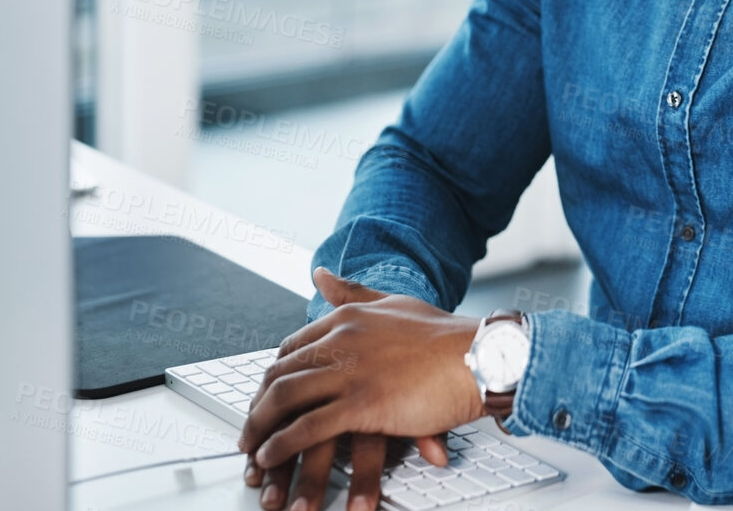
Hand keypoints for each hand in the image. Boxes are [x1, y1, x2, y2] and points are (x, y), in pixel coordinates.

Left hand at [238, 268, 487, 509]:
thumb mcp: (394, 304)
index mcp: (349, 316)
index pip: (291, 347)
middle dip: (257, 406)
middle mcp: (343, 339)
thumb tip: (320, 274)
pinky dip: (282, 446)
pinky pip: (307, 428)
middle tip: (249, 429)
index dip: (272, 377)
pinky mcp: (363, 403)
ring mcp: (351, 371)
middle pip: (279, 373)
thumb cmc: (447, 339)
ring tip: (252, 450)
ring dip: (260, 429)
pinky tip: (272, 458)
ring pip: (285, 400)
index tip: (266, 398)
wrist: (482, 357)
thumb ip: (354, 292)